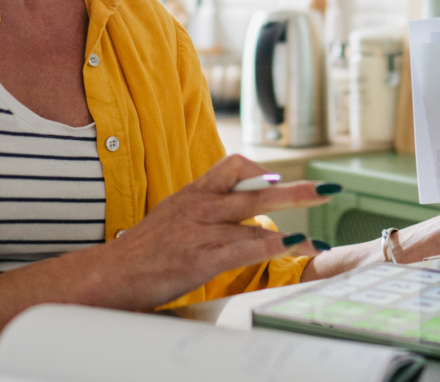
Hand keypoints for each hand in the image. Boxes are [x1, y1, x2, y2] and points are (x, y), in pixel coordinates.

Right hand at [80, 154, 329, 309]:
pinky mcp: (200, 258)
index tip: (278, 179)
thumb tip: (236, 210)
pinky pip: (244, 247)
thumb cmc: (144, 250)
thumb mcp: (173, 216)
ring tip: (316, 240)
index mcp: (193, 193)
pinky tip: (291, 248)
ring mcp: (200, 231)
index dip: (261, 171)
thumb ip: (204, 209)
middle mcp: (200, 206)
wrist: (111, 274)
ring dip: (292, 228)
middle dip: (297, 191)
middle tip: (327, 190)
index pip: (233, 166)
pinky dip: (272, 247)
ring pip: (255, 219)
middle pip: (256, 190)